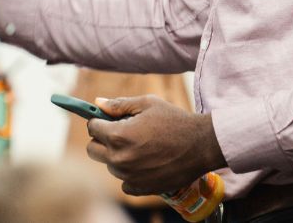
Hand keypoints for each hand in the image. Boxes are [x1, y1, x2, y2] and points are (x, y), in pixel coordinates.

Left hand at [85, 95, 225, 195]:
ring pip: (109, 166)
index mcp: (118, 135)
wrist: (200, 146)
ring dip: (118, 156)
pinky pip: (124, 183)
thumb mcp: (148, 104)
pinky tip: (145, 163)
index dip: (99, 121)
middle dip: (102, 140)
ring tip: (140, 147)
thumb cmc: (175, 121)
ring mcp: (128, 176)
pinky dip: (130, 174)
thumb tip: (97, 103)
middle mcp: (119, 158)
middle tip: (120, 134)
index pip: (92, 128)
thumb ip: (119, 104)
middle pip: (93, 150)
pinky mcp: (139, 188)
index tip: (109, 121)